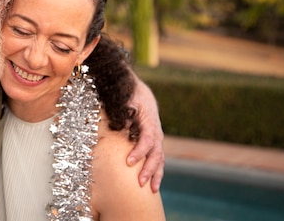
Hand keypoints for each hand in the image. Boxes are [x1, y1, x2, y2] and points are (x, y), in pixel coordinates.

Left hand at [126, 75, 163, 191]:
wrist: (140, 93)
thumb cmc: (131, 97)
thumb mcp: (127, 100)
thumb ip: (125, 112)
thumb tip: (123, 125)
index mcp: (150, 122)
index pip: (147, 140)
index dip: (139, 152)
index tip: (129, 162)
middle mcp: (157, 132)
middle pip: (156, 153)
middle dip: (149, 169)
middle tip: (140, 183)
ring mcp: (158, 139)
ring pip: (160, 159)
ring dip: (155, 174)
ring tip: (150, 189)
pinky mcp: (155, 144)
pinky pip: (158, 160)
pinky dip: (156, 172)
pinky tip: (153, 185)